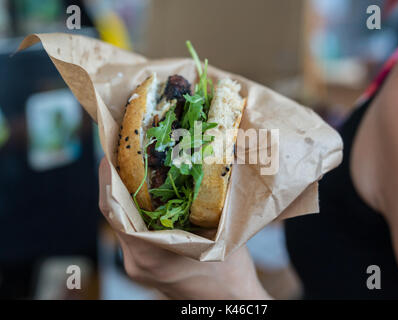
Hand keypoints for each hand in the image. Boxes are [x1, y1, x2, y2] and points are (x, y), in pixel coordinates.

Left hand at [98, 158, 271, 299]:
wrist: (228, 302)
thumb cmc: (230, 274)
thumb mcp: (220, 232)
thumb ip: (206, 202)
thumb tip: (203, 163)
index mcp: (148, 254)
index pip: (113, 209)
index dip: (108, 176)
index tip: (111, 148)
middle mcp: (134, 260)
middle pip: (115, 212)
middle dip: (118, 178)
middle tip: (127, 148)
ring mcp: (136, 264)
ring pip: (122, 220)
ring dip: (127, 192)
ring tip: (137, 163)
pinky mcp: (143, 263)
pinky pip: (132, 229)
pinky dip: (136, 208)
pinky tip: (150, 190)